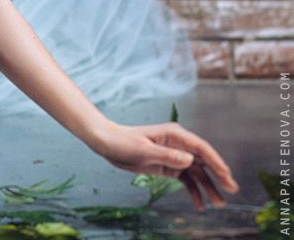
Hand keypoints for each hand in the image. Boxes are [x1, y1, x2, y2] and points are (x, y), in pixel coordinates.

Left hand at [90, 119, 239, 210]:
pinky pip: (186, 179)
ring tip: (219, 204)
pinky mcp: (169, 166)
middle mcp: (178, 144)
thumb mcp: (144, 150)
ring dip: (208, 187)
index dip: (216, 161)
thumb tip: (190, 160)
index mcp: (174, 135)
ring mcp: (174, 155)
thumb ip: (168, 155)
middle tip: (232, 191)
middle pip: (203, 160)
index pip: (201, 148)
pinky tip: (199, 204)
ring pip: (197, 172)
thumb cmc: (124, 142)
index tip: (227, 176)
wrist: (108, 143)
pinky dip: (194, 191)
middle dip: (218, 175)